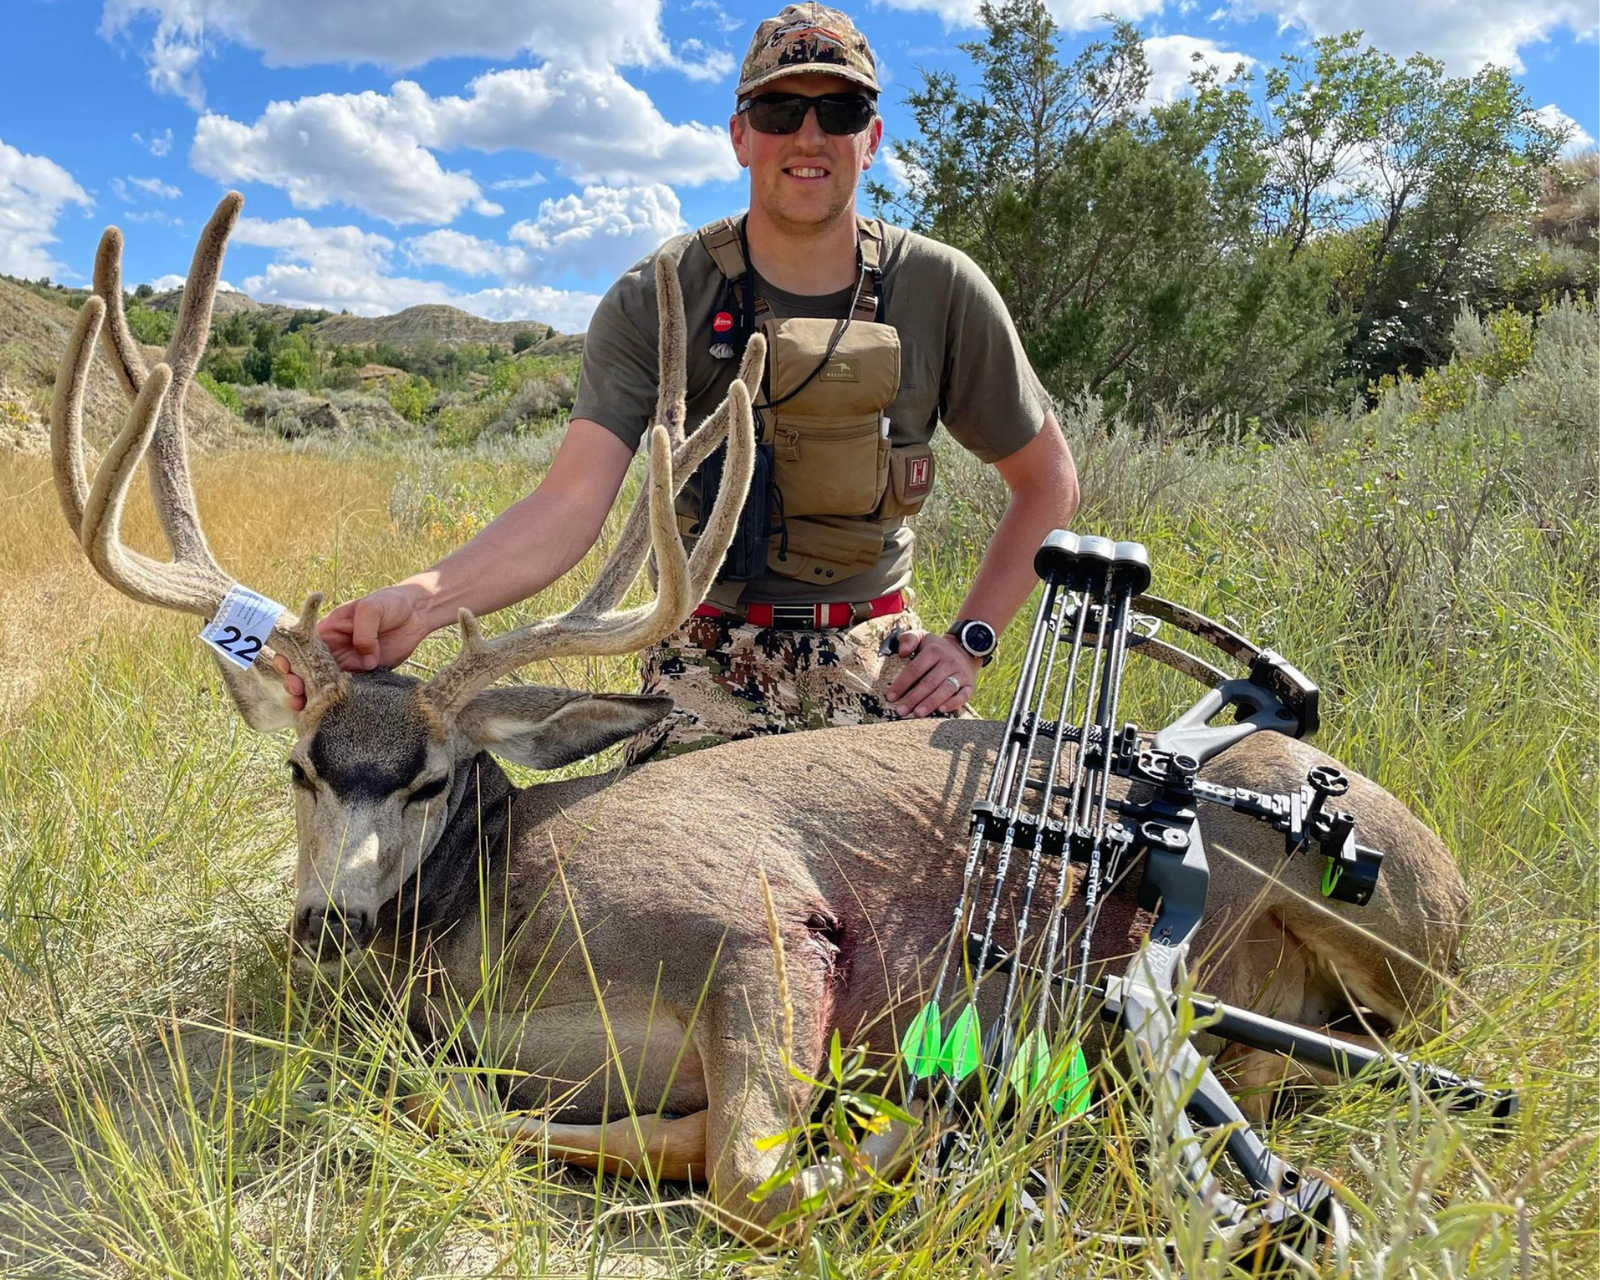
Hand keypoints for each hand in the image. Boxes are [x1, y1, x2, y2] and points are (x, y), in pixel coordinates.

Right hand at [274, 584, 436, 710]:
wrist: (418, 613)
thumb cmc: (389, 603)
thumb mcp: (371, 608)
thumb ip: (364, 630)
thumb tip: (366, 659)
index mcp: (327, 632)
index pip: (302, 647)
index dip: (290, 659)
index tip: (288, 669)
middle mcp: (334, 651)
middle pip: (308, 671)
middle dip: (297, 683)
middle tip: (297, 692)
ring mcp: (349, 665)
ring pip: (325, 686)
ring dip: (314, 698)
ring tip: (306, 707)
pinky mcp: (366, 676)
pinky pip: (350, 692)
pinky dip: (341, 702)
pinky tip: (334, 712)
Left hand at [886, 630, 979, 717]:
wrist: (964, 650)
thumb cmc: (935, 648)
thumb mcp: (922, 637)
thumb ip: (908, 639)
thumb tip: (902, 652)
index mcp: (933, 651)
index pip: (915, 669)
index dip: (902, 683)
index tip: (891, 696)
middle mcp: (948, 662)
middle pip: (929, 682)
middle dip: (913, 698)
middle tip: (901, 710)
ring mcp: (960, 674)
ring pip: (945, 690)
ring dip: (931, 703)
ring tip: (918, 713)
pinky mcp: (969, 685)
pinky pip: (963, 696)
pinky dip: (953, 703)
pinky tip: (941, 710)